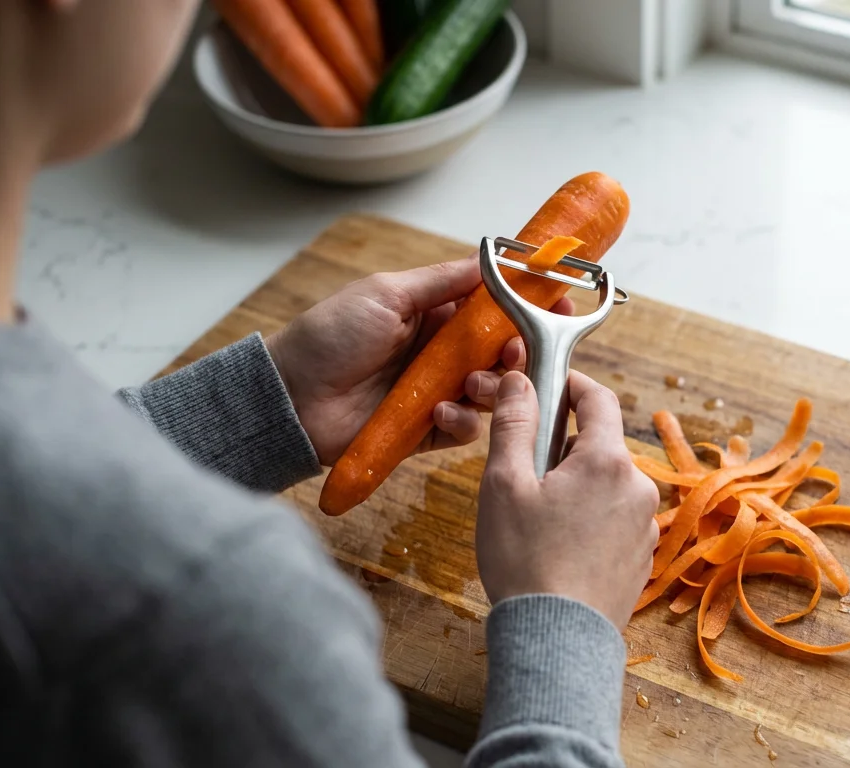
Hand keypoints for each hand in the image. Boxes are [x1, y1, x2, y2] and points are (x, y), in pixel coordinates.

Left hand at [265, 258, 573, 464]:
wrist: (290, 397)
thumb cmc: (330, 336)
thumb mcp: (388, 293)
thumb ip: (444, 281)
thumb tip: (491, 257)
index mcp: (433, 313)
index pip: (493, 306)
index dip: (527, 305)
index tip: (558, 302)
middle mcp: (440, 352)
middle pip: (502, 351)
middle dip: (518, 351)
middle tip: (516, 353)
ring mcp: (436, 392)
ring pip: (491, 391)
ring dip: (491, 387)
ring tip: (470, 384)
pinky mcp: (427, 430)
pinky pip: (466, 428)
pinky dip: (463, 420)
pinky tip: (440, 411)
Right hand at [474, 370, 660, 629]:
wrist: (556, 640)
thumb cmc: (525, 560)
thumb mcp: (504, 484)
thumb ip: (515, 424)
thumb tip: (520, 381)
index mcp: (607, 461)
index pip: (598, 399)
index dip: (571, 384)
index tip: (547, 385)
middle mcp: (638, 488)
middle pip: (600, 446)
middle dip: (564, 449)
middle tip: (525, 474)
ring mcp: (644, 526)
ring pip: (607, 485)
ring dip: (577, 488)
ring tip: (538, 521)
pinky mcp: (642, 558)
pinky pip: (615, 520)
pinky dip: (590, 521)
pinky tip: (560, 549)